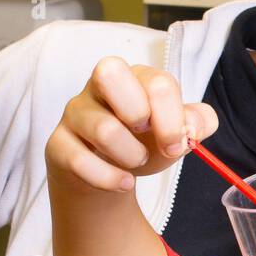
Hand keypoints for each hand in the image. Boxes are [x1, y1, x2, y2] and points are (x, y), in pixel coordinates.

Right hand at [44, 56, 217, 192]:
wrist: (107, 173)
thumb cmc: (142, 142)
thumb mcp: (174, 132)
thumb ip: (196, 123)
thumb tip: (194, 126)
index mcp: (134, 77)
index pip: (157, 82)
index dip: (173, 118)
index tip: (176, 145)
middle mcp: (99, 87)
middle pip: (110, 72)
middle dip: (139, 112)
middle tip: (146, 135)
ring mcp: (75, 113)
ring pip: (104, 129)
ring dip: (130, 156)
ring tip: (135, 163)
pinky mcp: (58, 143)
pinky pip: (79, 161)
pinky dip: (108, 179)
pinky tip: (123, 182)